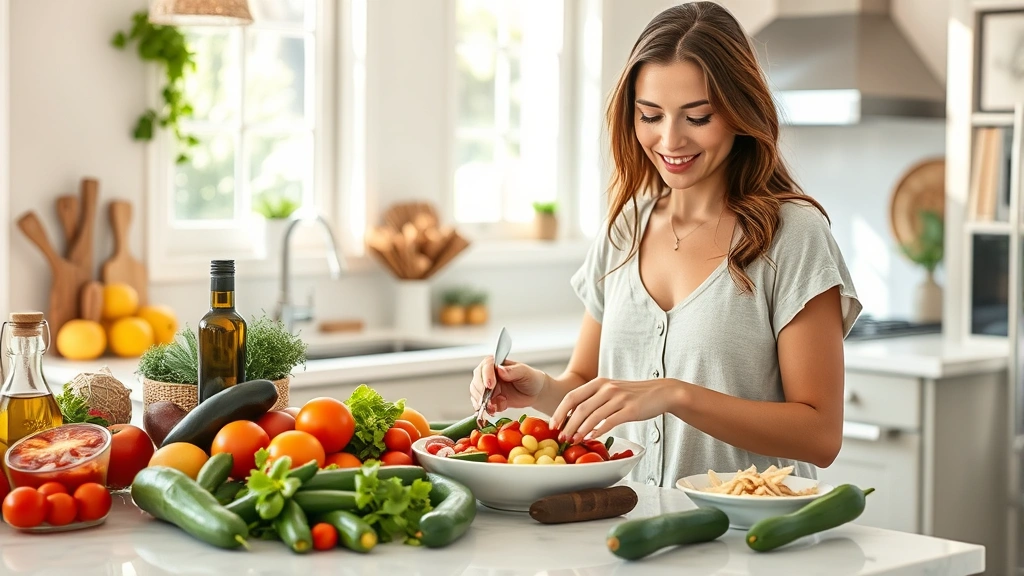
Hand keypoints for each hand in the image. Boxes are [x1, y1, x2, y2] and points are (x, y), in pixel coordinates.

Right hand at [469, 357, 544, 414]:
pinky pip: (480, 405)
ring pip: (476, 394)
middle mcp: (487, 374)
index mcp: (496, 363)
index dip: (486, 376)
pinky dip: (485, 409)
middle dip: (482, 393)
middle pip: (477, 381)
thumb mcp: (525, 373)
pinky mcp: (487, 399)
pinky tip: (495, 410)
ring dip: (483, 403)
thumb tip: (500, 370)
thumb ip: (513, 371)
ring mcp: (486, 387)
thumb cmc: (530, 378)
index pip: (486, 366)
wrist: (533, 393)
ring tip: (496, 407)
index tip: (490, 385)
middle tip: (490, 401)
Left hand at [549, 378, 677, 442]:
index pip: (572, 396)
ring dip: (580, 431)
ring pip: (592, 416)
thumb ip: (594, 400)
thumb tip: (573, 417)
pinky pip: (609, 421)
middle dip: (567, 425)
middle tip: (561, 438)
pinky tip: (591, 438)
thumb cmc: (633, 395)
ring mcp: (618, 398)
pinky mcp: (630, 409)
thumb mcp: (611, 391)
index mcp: (598, 382)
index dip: (560, 411)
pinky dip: (598, 431)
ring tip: (573, 441)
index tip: (553, 425)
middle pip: (579, 408)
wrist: (661, 392)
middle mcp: (606, 388)